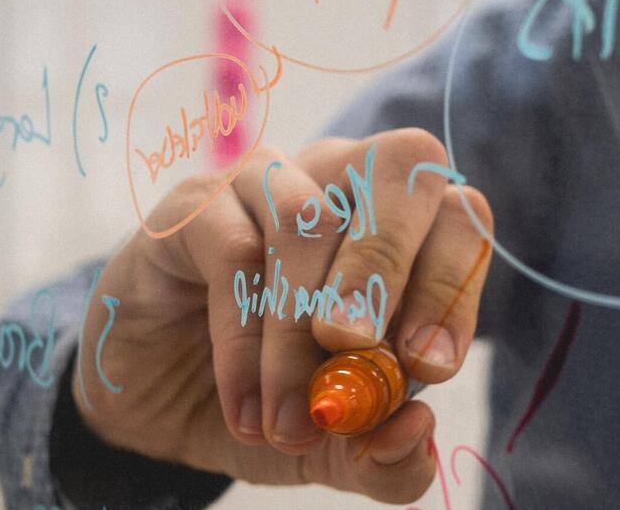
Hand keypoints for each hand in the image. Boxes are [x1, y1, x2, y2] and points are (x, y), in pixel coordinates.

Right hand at [72, 128, 493, 503]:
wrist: (159, 404)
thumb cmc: (271, 399)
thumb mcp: (338, 446)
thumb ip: (387, 453)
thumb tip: (417, 429)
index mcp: (402, 226)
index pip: (459, 216)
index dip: (453, 284)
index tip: (427, 369)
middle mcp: (343, 182)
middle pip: (400, 166)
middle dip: (387, 269)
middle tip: (357, 354)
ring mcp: (268, 181)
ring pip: (309, 220)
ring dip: (301, 333)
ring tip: (290, 423)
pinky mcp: (196, 206)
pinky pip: (234, 251)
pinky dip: (245, 340)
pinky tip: (244, 407)